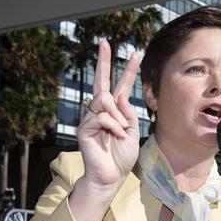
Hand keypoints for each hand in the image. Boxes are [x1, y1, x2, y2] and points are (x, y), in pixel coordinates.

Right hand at [77, 40, 140, 189]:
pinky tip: (114, 137)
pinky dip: (112, 126)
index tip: (136, 55)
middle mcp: (101, 112)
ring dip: (117, 116)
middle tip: (104, 43)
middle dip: (103, 61)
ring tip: (121, 131)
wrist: (112, 177)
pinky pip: (101, 117)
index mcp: (116, 112)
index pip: (121, 87)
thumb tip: (119, 96)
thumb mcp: (133, 133)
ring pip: (104, 100)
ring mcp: (91, 119)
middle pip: (101, 82)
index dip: (128, 71)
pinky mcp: (84, 128)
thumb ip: (128, 114)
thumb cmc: (122, 157)